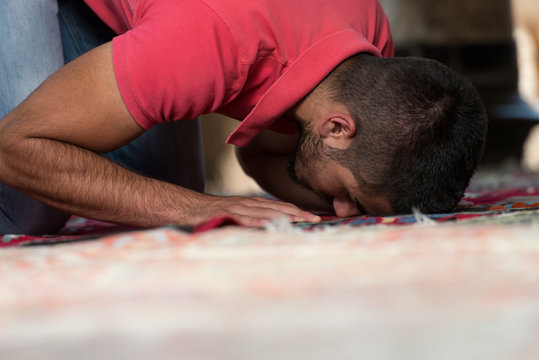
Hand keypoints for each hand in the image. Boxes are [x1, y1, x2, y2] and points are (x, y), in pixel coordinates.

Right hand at [194, 194, 320, 226]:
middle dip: (298, 213)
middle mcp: (249, 203)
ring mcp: (238, 207)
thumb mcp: (240, 218)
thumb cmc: (216, 215)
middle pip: (277, 207)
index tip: (315, 217)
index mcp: (254, 204)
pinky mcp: (225, 213)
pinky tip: (266, 224)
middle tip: (316, 219)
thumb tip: (271, 231)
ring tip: (299, 220)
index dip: (298, 211)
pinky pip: (242, 217)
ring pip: (264, 211)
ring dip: (283, 215)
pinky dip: (254, 220)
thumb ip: (255, 222)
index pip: (280, 206)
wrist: (192, 207)